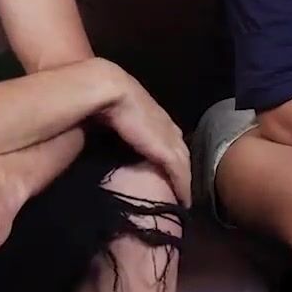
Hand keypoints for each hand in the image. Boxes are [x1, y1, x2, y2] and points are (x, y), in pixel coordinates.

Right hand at [95, 66, 192, 206]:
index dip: (170, 150)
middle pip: (181, 149)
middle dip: (182, 165)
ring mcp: (169, 137)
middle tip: (180, 184)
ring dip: (185, 179)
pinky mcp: (167, 151)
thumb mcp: (114, 113)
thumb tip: (106, 132)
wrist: (111, 89)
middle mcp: (166, 125)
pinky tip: (184, 202)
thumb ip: (117, 123)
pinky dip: (183, 187)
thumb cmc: (106, 98)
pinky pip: (180, 173)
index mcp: (154, 114)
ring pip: (184, 162)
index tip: (168, 166)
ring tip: (183, 195)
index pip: (168, 135)